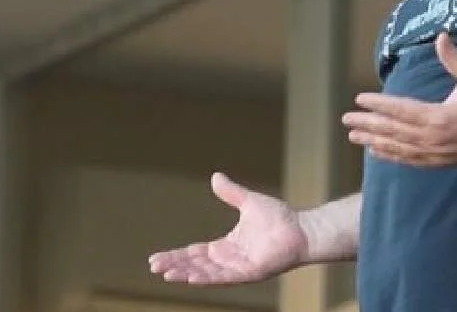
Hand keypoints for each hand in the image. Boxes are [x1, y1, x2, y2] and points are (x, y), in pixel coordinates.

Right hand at [148, 172, 306, 285]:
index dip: (176, 255)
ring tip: (166, 273)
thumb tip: (215, 177)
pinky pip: (224, 278)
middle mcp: (229, 260)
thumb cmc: (280, 218)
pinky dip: (206, 278)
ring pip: (206, 274)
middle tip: (154, 267)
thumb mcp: (248, 201)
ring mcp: (239, 268)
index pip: (195, 253)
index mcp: (227, 246)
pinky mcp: (249, 273)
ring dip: (186, 274)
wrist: (302, 228)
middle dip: (175, 266)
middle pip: (195, 265)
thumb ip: (231, 192)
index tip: (156, 258)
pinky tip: (190, 278)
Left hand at [341, 32, 456, 166]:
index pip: (399, 110)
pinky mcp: (441, 161)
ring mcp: (436, 153)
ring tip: (354, 136)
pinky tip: (377, 151)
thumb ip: (454, 58)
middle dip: (368, 125)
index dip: (378, 105)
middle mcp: (433, 138)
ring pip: (398, 148)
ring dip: (374, 142)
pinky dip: (391, 155)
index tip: (359, 100)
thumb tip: (441, 36)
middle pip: (392, 131)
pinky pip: (410, 160)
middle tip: (346, 120)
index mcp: (438, 117)